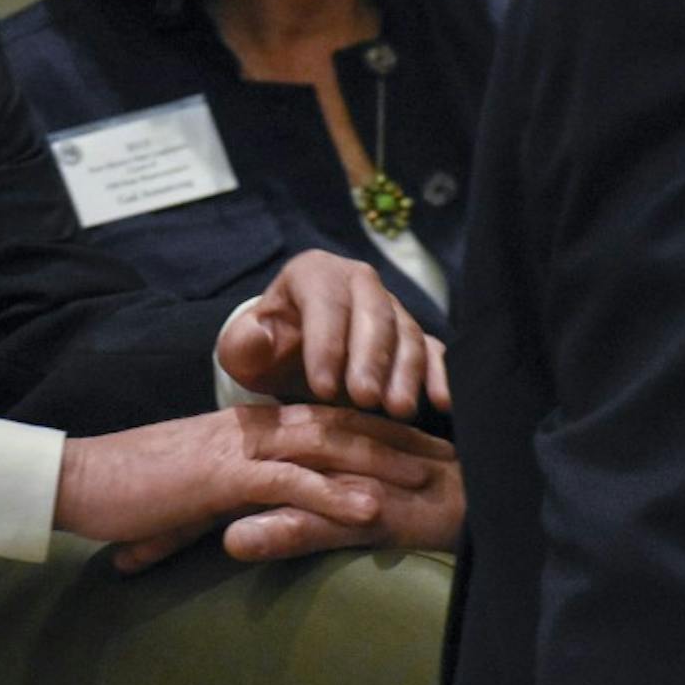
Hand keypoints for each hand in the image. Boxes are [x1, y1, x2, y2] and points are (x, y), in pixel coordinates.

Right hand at [54, 404, 455, 571]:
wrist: (77, 481)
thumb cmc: (129, 489)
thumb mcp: (194, 487)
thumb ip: (232, 492)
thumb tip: (256, 514)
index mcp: (247, 425)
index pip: (324, 419)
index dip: (376, 428)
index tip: (420, 444)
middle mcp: (250, 427)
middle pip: (339, 424)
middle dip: (397, 440)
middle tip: (449, 458)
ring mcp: (237, 448)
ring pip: (324, 444)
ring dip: (380, 462)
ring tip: (428, 481)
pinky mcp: (220, 477)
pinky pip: (286, 482)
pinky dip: (330, 493)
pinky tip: (368, 509)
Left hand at [217, 250, 450, 419]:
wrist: (290, 356)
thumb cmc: (265, 350)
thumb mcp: (241, 348)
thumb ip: (244, 343)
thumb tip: (261, 336)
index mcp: (313, 273)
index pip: (325, 302)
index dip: (326, 343)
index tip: (321, 387)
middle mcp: (358, 281)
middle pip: (374, 313)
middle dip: (372, 358)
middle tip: (366, 399)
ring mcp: (390, 306)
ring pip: (407, 332)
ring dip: (406, 372)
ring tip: (398, 411)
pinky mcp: (413, 334)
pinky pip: (432, 349)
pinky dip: (440, 373)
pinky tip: (443, 402)